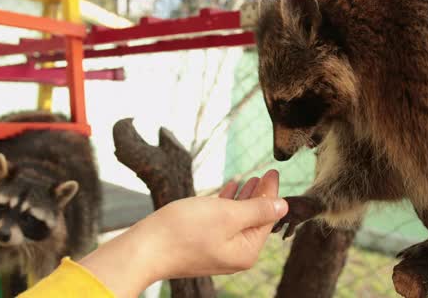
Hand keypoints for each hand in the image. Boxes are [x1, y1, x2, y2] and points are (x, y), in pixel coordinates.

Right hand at [79, 169, 286, 296]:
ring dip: (245, 198)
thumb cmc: (184, 231)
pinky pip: (221, 223)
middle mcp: (234, 255)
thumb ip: (257, 210)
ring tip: (251, 179)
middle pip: (254, 220)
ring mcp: (217, 251)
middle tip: (267, 173)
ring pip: (237, 220)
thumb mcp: (227, 215)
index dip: (271, 193)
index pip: (266, 218)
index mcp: (246, 251)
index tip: (274, 172)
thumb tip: (282, 206)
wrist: (145, 248)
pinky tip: (228, 190)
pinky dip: (227, 205)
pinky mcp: (201, 245)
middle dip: (260, 195)